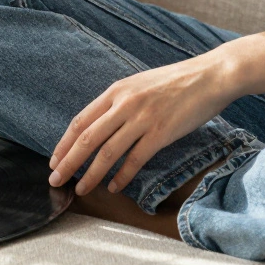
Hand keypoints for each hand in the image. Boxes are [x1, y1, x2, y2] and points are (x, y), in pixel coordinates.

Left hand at [47, 52, 237, 195]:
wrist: (210, 75)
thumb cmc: (177, 81)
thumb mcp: (140, 84)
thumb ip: (120, 102)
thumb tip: (101, 125)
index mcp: (117, 91)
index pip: (80, 120)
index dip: (64, 143)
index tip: (54, 160)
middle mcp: (125, 104)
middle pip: (87, 138)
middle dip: (68, 162)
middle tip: (55, 179)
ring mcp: (142, 118)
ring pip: (107, 152)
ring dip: (91, 174)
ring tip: (81, 189)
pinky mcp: (161, 132)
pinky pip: (135, 159)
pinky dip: (122, 176)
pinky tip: (114, 187)